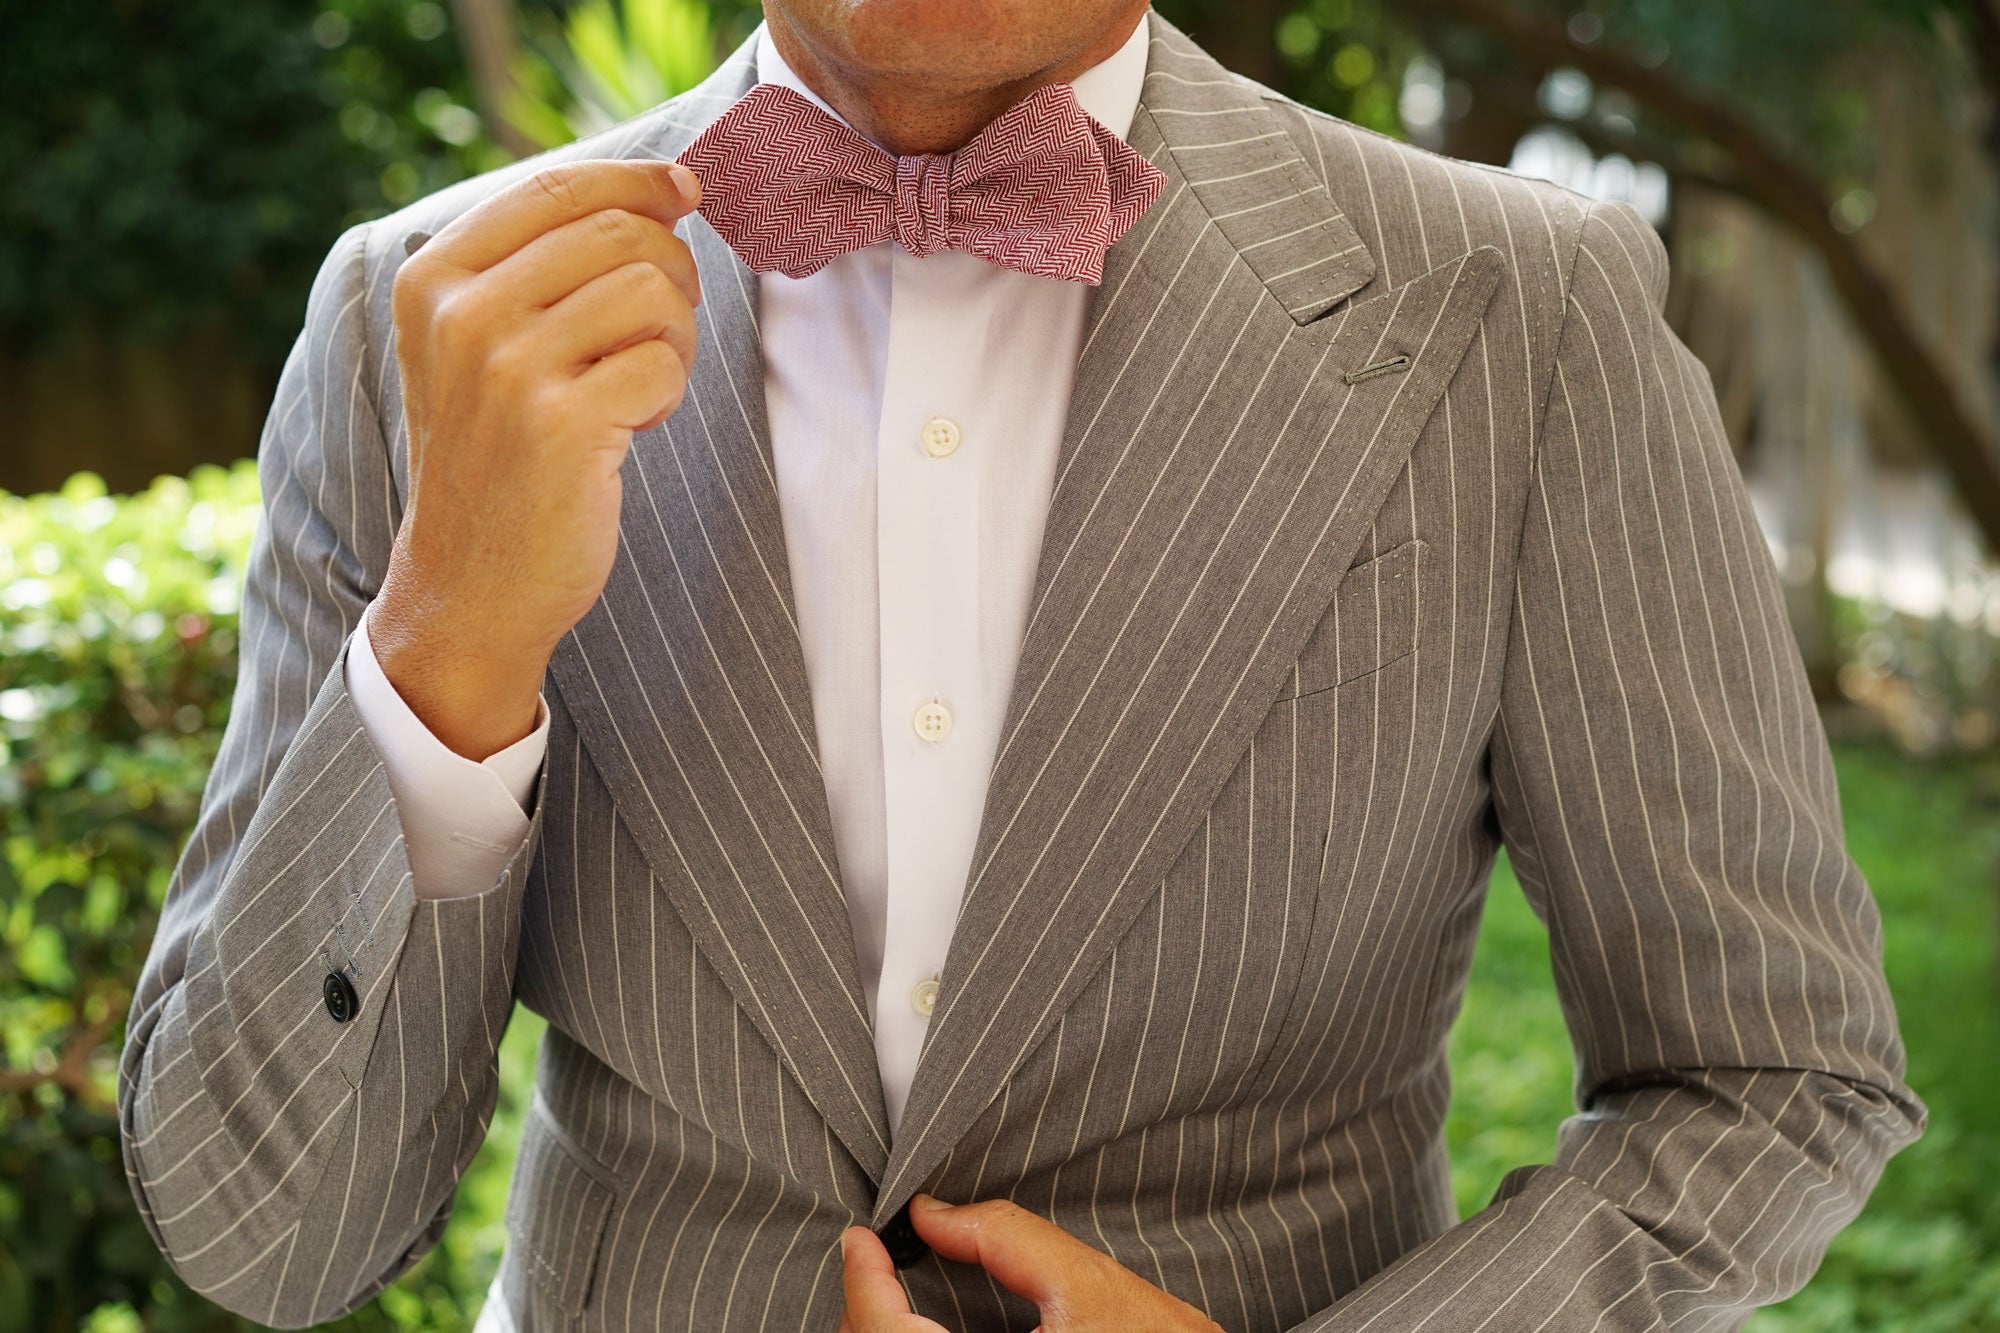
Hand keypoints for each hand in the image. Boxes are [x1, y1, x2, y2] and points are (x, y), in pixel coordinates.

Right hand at [372, 158, 703, 758]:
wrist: (468, 584)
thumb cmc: (498, 456)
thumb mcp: (482, 345)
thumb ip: (544, 264)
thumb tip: (668, 189)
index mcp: (434, 279)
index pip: (557, 186)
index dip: (637, 179)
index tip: (687, 193)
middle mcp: (462, 315)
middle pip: (620, 232)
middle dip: (670, 273)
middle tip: (659, 330)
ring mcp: (508, 370)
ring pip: (652, 292)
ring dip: (673, 339)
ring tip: (635, 386)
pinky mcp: (562, 426)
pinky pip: (665, 365)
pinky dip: (667, 394)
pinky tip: (629, 428)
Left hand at [838, 1195, 1223, 1331]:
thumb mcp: (1084, 1282)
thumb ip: (1002, 1237)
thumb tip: (932, 1212)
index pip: (887, 1330)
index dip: (863, 1278)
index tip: (860, 1240)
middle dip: (866, 1306)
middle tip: (874, 1260)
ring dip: (885, 1332)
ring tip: (892, 1294)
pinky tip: (925, 1328)